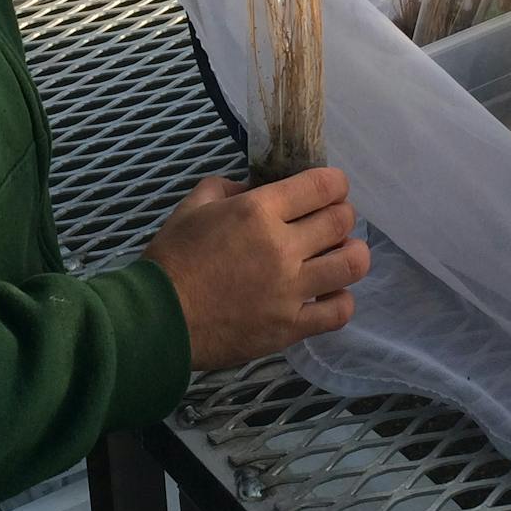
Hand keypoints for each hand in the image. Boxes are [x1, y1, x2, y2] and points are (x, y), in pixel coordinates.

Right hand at [143, 168, 368, 370]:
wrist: (158, 319)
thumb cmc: (171, 259)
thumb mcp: (193, 206)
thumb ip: (228, 188)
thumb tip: (257, 188)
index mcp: (258, 211)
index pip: (322, 185)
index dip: (334, 183)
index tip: (329, 189)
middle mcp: (282, 247)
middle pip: (341, 221)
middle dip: (341, 215)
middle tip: (329, 222)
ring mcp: (290, 290)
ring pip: (351, 264)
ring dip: (352, 253)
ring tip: (338, 256)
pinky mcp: (291, 326)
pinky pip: (339, 311)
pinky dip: (341, 299)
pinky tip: (328, 294)